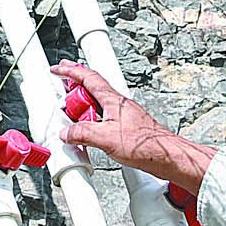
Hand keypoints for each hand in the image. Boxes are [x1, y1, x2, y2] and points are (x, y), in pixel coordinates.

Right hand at [52, 62, 214, 195]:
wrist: (166, 156)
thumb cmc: (145, 144)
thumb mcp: (106, 138)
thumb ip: (83, 133)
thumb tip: (67, 133)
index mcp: (113, 100)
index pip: (88, 78)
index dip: (71, 72)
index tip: (58, 69)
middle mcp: (118, 105)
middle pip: (92, 89)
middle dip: (75, 89)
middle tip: (62, 95)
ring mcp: (123, 116)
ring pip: (97, 105)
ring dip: (83, 108)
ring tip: (73, 120)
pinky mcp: (126, 128)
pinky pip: (104, 119)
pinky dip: (92, 122)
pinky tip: (91, 134)